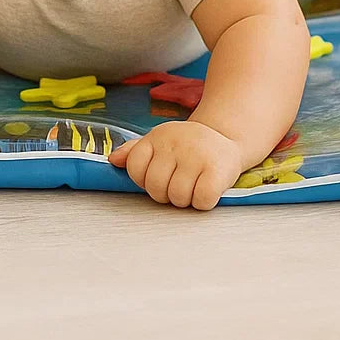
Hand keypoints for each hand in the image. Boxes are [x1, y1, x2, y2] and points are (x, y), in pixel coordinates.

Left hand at [108, 120, 244, 210]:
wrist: (226, 137)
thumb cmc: (188, 146)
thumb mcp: (160, 142)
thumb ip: (134, 152)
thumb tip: (113, 160)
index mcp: (158, 137)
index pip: (134, 167)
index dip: (143, 179)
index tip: (158, 175)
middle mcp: (176, 144)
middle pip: (155, 187)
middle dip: (164, 194)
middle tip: (177, 184)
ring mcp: (197, 156)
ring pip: (178, 197)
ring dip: (185, 200)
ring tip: (192, 186)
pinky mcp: (217, 170)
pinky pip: (202, 200)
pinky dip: (203, 202)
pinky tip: (206, 190)